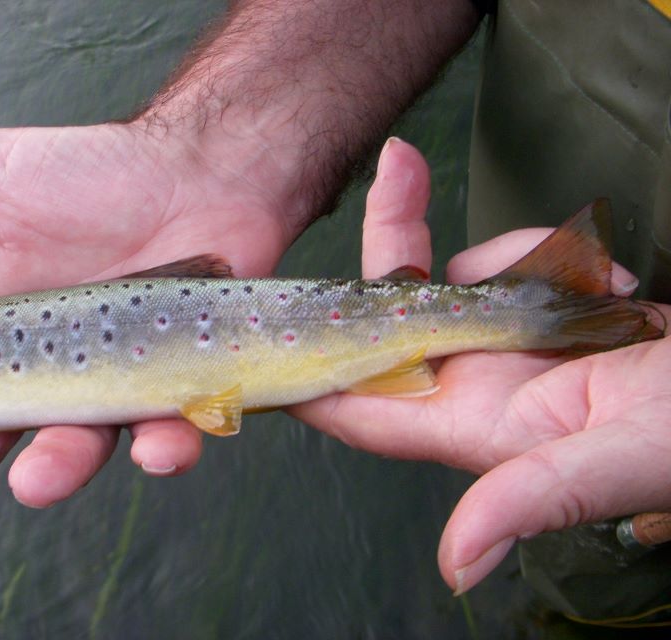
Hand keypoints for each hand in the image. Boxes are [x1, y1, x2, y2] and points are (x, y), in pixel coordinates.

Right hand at [0, 123, 295, 558]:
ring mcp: (104, 384)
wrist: (197, 168)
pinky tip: (160, 448)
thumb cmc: (96, 173)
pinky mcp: (172, 386)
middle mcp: (37, 371)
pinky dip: (164, 445)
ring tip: (35, 483)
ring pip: (72, 448)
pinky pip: (167, 430)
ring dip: (54, 470)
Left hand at [290, 138, 670, 593]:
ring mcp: (502, 346)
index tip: (263, 316)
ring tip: (599, 281)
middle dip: (394, 242)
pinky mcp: (538, 314)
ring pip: (456, 277)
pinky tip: (614, 278)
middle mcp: (471, 385)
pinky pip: (514, 262)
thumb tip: (457, 566)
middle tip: (400, 169)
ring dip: (512, 257)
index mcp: (469, 427)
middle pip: (391, 311)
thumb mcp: (615, 461)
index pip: (357, 403)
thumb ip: (531, 498)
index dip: (305, 368)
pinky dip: (556, 253)